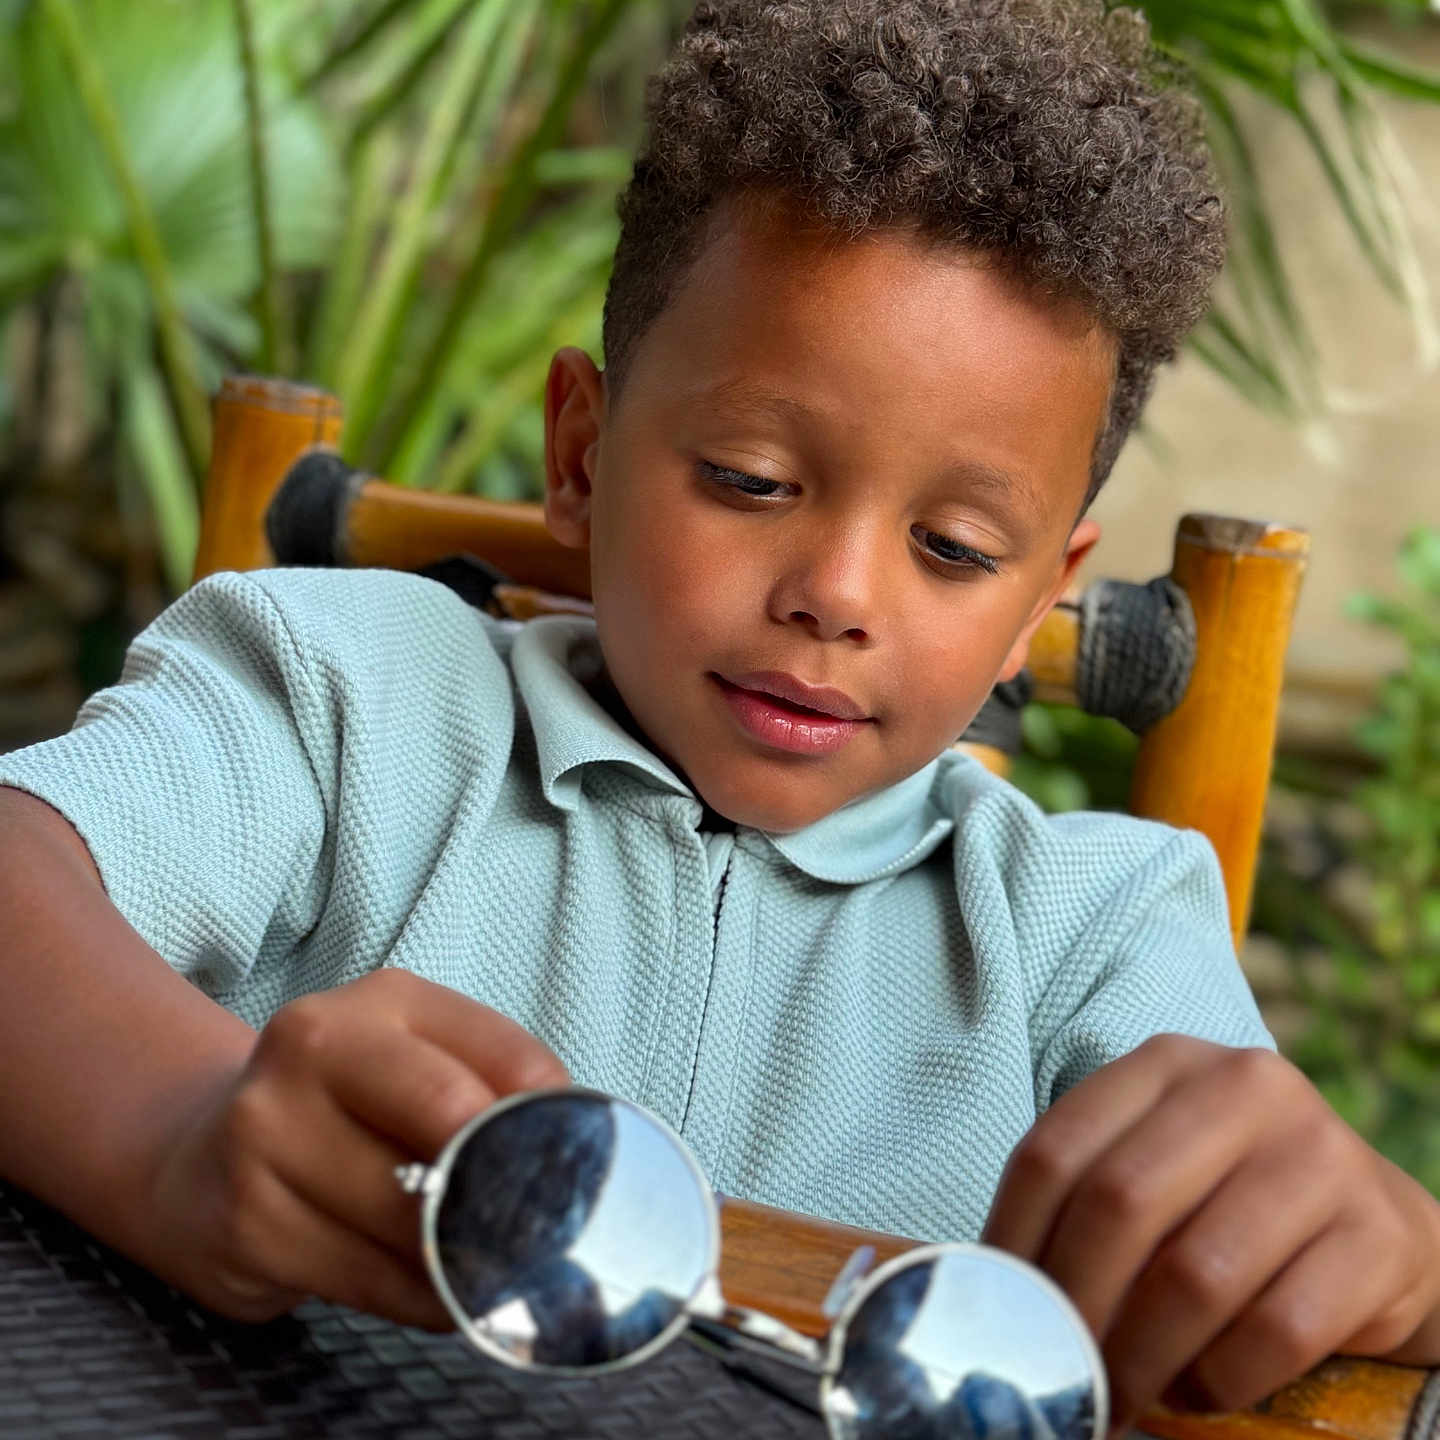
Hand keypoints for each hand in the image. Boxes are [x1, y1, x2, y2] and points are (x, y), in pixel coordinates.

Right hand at [140, 969, 567, 1328]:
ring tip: (493, 1269)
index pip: (503, 1055)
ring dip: (465, 1258)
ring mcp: (268, 1134)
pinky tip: (438, 1296)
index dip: (551, 1119)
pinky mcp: (246, 1224)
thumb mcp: (413, 1060)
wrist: (198, 1152)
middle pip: (452, 1121)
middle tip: (544, 1226)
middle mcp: (314, 1048)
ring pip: (410, 1216)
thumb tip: (572, 1138)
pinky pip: (368, 1280)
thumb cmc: (341, 1106)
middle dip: (505, 1183)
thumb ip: (490, 1081)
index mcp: (380, 1003)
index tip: (580, 1162)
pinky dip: (421, 1299)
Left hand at [981, 1034, 1439, 1432]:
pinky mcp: (1377, 1233)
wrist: (1377, 1228)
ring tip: (1120, 1394)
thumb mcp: (1156, 1170)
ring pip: (1195, 1274)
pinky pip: (1276, 1328)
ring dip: (1142, 1357)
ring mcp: (1319, 1152)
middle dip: (1074, 1306)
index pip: (1053, 1150)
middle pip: (1118, 1205)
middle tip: (1061, 1371)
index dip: (1012, 1242)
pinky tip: (1197, 1392)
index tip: (1001, 1312)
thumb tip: (996, 1290)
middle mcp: (1243, 1086)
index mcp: (1165, 1063)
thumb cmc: (1229, 1203)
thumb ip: (1086, 1203)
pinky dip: (1219, 1379)